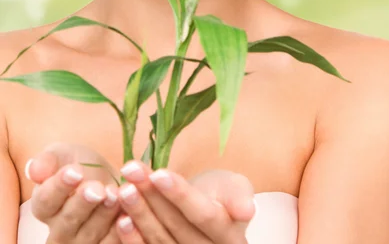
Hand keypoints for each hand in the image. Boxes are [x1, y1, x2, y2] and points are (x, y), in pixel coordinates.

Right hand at [26, 141, 123, 242]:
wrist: (108, 178)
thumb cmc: (81, 165)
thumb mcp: (64, 154)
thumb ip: (48, 160)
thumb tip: (34, 170)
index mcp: (44, 206)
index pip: (45, 200)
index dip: (60, 186)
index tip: (75, 171)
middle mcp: (58, 231)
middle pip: (67, 222)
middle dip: (82, 203)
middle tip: (97, 188)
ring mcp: (80, 243)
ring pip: (89, 235)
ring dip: (102, 215)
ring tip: (114, 193)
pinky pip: (109, 243)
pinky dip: (119, 229)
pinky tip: (127, 212)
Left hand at [115, 160, 255, 242]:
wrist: (206, 215)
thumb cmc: (221, 196)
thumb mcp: (234, 188)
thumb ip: (238, 195)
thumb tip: (246, 210)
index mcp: (230, 239)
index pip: (204, 216)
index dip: (180, 195)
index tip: (159, 173)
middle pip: (177, 227)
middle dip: (152, 197)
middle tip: (131, 171)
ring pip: (160, 241)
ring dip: (139, 214)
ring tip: (124, 189)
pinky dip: (133, 239)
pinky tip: (121, 219)